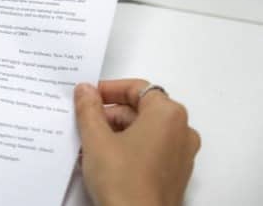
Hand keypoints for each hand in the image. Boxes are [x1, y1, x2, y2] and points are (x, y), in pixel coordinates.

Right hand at [75, 80, 199, 205]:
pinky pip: (150, 149)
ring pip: (144, 130)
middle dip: (110, 114)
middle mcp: (182, 131)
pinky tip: (104, 159)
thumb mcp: (96, 138)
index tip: (88, 97)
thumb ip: (89, 108)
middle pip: (141, 108)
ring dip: (116, 131)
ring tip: (90, 143)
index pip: (136, 88)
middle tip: (85, 121)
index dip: (109, 90)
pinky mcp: (176, 175)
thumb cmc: (122, 180)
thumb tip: (85, 89)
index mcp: (168, 114)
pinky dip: (128, 148)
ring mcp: (182, 155)